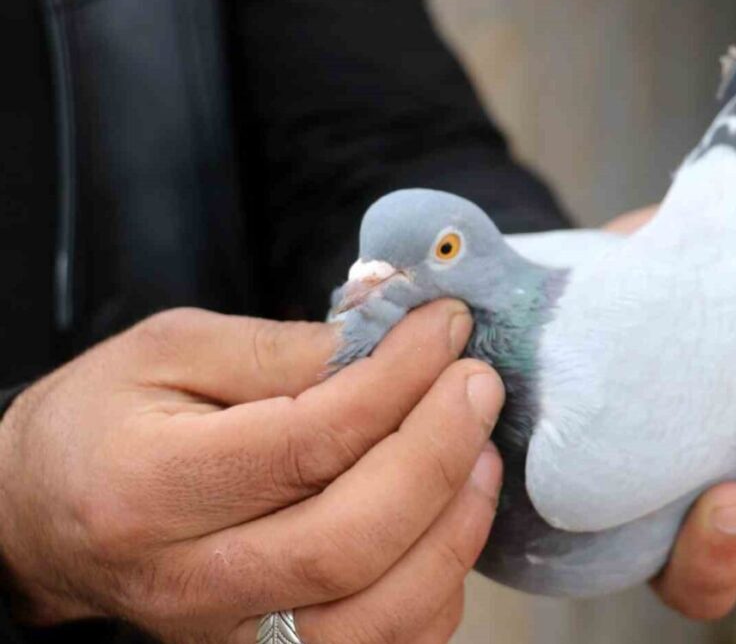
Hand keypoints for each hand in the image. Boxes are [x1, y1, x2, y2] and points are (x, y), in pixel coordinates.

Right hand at [0, 301, 504, 642]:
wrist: (46, 515)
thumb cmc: (107, 421)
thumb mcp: (171, 350)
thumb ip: (283, 349)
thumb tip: (392, 340)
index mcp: (150, 487)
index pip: (306, 443)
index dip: (397, 381)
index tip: (445, 330)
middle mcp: (189, 581)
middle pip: (349, 540)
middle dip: (438, 454)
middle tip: (478, 385)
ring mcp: (230, 636)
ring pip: (377, 614)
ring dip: (453, 527)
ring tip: (480, 452)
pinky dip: (438, 583)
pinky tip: (450, 516)